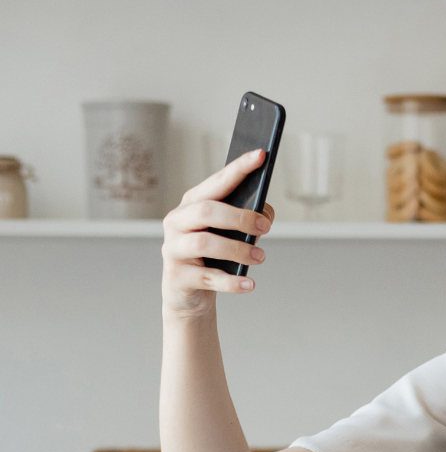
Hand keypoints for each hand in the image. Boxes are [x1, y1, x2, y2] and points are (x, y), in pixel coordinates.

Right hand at [161, 149, 274, 316]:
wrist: (188, 295)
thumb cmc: (212, 260)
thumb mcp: (228, 236)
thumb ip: (245, 221)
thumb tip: (264, 215)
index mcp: (192, 205)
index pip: (217, 182)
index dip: (238, 169)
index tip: (261, 156)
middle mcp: (177, 221)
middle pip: (207, 210)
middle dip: (240, 216)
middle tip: (265, 227)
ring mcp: (174, 248)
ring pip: (205, 243)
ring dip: (238, 250)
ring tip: (261, 257)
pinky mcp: (178, 277)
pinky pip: (208, 278)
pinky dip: (232, 282)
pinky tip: (249, 284)